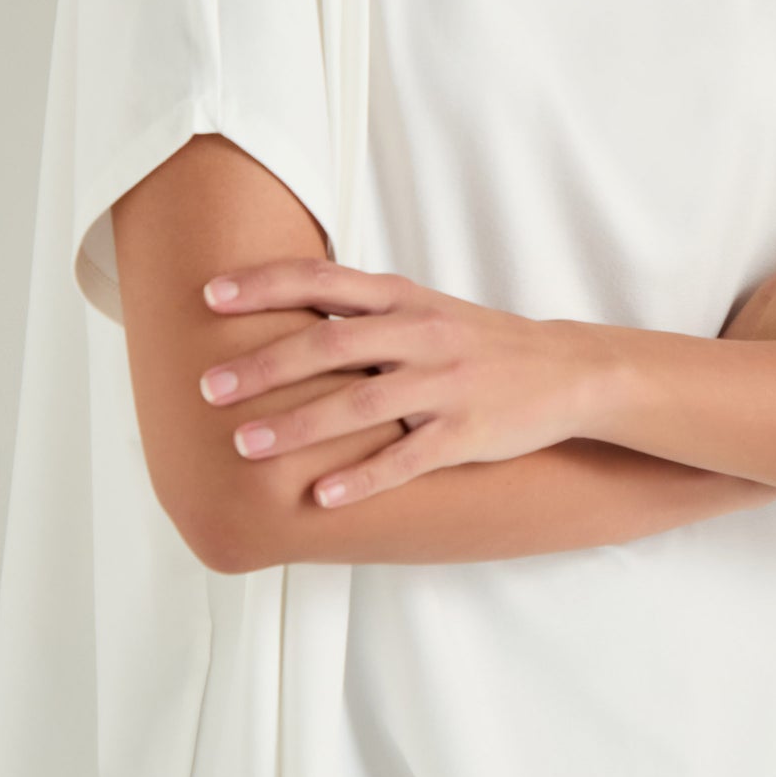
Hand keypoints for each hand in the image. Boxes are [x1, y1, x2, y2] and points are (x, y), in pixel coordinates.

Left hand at [196, 258, 597, 507]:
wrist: (567, 370)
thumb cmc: (478, 341)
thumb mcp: (424, 307)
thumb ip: (361, 308)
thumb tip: (282, 305)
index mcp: (404, 298)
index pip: (323, 279)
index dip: (263, 285)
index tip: (208, 296)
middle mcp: (420, 334)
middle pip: (330, 342)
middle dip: (265, 365)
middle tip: (210, 387)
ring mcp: (445, 385)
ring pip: (361, 403)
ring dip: (298, 425)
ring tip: (245, 445)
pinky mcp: (466, 433)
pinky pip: (407, 459)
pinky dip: (362, 478)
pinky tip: (321, 497)